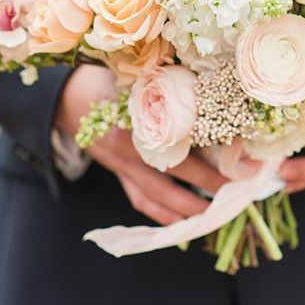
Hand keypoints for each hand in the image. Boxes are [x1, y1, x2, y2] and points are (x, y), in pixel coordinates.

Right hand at [55, 65, 226, 225]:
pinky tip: (181, 224)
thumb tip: (213, 98)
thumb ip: (168, 91)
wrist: (66, 98)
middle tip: (235, 194)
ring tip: (213, 216)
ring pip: (154, 196)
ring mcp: (120, 166)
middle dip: (205, 188)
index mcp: (135, 123)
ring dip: (184, 210)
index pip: (180, 146)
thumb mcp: (138, 80)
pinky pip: (140, 200)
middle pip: (171, 177)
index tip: (239, 163)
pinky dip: (161, 214)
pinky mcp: (117, 174)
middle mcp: (128, 150)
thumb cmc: (107, 80)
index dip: (209, 158)